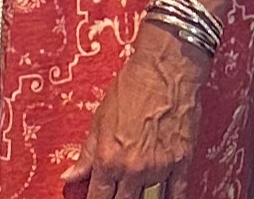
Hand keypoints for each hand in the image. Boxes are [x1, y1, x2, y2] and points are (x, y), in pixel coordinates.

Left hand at [64, 23, 205, 198]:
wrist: (166, 68)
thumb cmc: (134, 86)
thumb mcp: (100, 119)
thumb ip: (87, 153)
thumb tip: (71, 175)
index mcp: (109, 159)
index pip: (98, 197)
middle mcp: (133, 168)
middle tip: (116, 193)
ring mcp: (159, 167)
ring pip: (149, 198)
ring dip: (141, 194)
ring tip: (137, 189)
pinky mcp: (182, 161)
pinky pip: (178, 192)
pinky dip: (171, 197)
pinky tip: (165, 196)